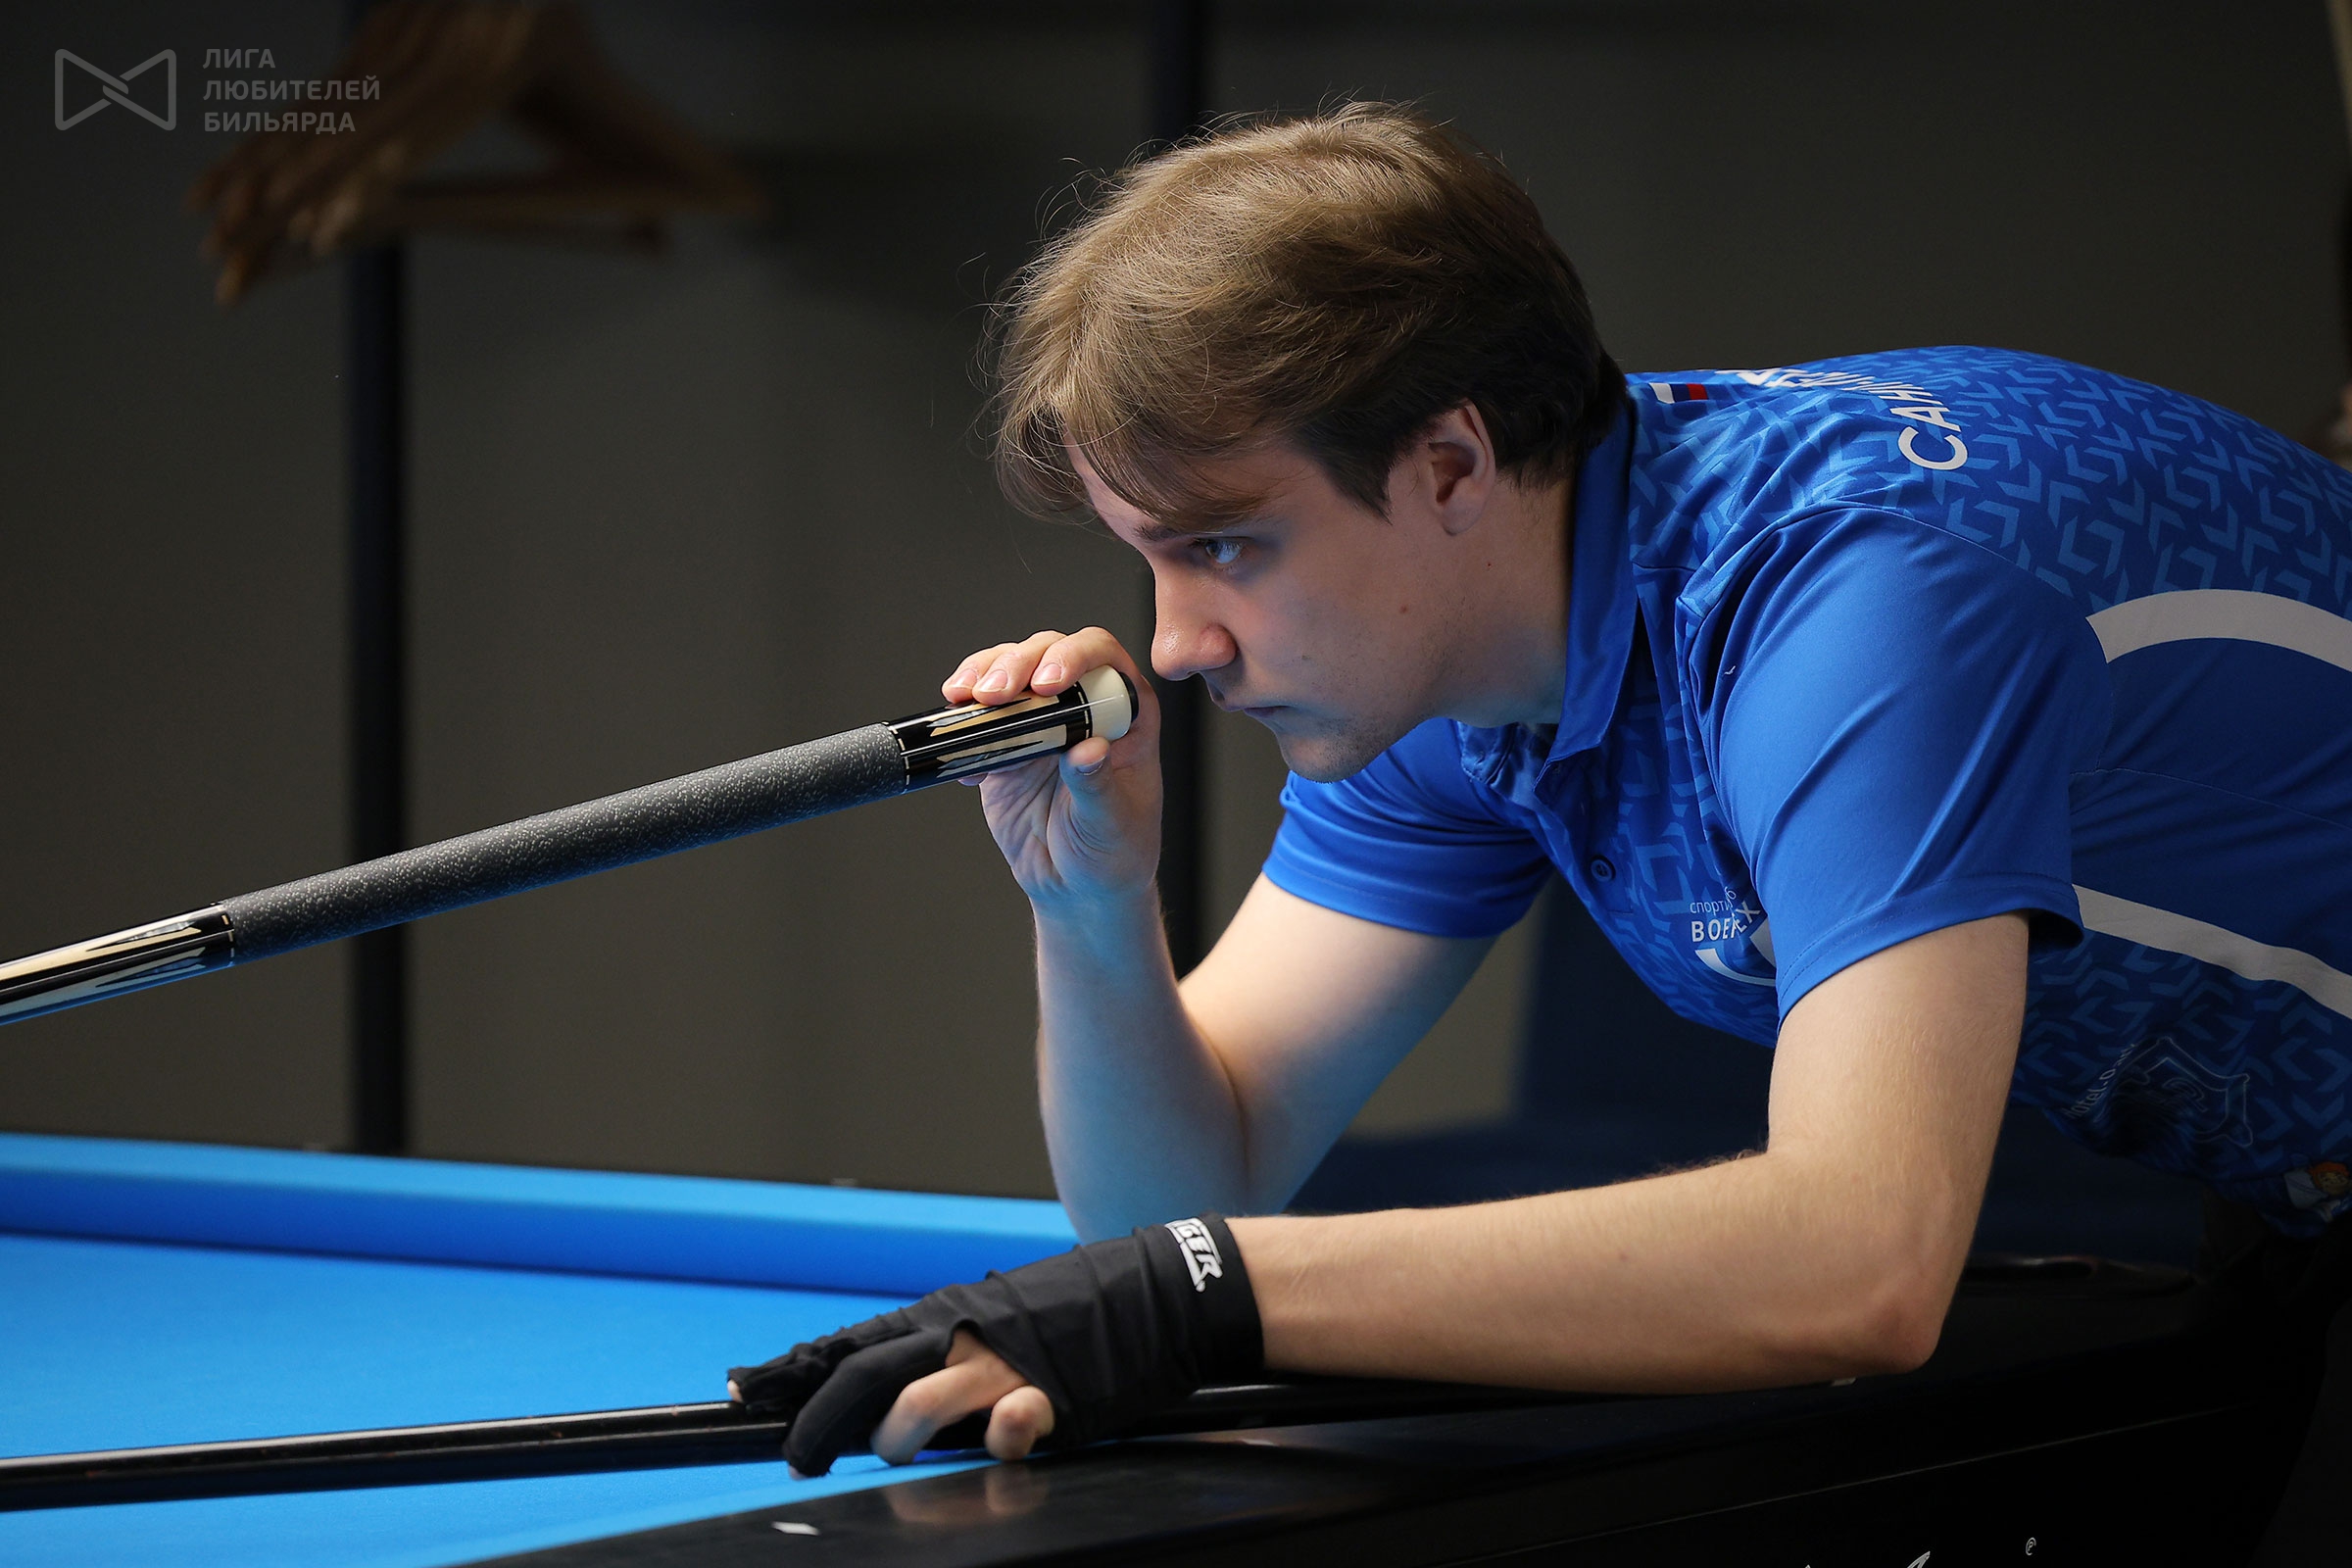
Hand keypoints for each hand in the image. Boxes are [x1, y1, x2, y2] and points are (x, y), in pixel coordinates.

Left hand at [727, 1215, 1260, 1476]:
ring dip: (895, 1433)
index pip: (851, 1342)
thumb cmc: (1071, 1314)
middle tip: (795, 1458)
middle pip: (865, 1371)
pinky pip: (1010, 1420)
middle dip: (820, 1419)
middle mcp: (963, 1332)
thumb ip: (940, 1353)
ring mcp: (1005, 1362)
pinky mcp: (1052, 1390)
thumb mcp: (992, 1321)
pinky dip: (998, 1435)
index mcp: (944, 1315)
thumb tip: (878, 1401)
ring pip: (920, 1397)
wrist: (1159, 1288)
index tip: (743, 1391)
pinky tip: (1000, 1435)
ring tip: (893, 1453)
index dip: (793, 1369)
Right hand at [941, 628, 1161, 910]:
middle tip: (990, 695)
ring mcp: (1040, 721)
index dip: (1072, 657)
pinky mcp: (1004, 744)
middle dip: (1014, 664)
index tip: (1046, 684)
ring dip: (981, 678)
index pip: (1101, 657)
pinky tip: (963, 757)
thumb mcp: (1111, 824)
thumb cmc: (1113, 853)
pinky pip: (977, 718)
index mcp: (1126, 712)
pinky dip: (960, 725)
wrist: (1075, 886)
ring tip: (963, 700)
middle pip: (1046, 653)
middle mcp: (1083, 705)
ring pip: (1008, 672)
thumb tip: (1088, 749)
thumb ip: (1098, 786)